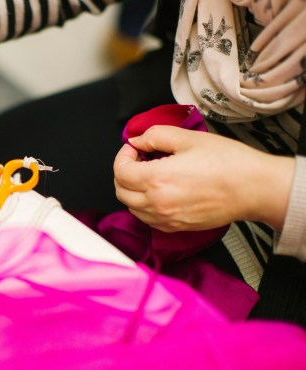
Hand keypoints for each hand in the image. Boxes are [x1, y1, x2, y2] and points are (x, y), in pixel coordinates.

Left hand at [113, 125, 294, 231]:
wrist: (254, 188)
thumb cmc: (228, 162)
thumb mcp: (188, 138)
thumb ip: (155, 136)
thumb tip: (137, 141)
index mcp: (157, 179)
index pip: (120, 171)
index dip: (123, 155)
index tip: (134, 148)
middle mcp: (157, 203)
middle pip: (120, 190)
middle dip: (124, 172)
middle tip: (139, 159)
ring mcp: (166, 218)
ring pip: (131, 207)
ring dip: (132, 190)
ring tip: (149, 175)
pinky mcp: (176, 227)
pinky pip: (147, 219)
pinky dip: (144, 205)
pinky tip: (159, 192)